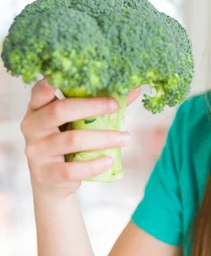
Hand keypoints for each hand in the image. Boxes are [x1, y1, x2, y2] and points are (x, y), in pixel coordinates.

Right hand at [20, 78, 140, 198]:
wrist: (54, 182)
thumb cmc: (69, 143)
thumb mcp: (80, 122)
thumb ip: (103, 105)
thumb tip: (134, 89)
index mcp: (38, 109)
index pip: (40, 91)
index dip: (51, 81)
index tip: (69, 73)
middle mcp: (32, 127)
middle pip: (60, 110)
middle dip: (91, 106)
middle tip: (116, 105)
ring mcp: (37, 151)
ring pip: (72, 140)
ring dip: (104, 138)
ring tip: (126, 138)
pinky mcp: (47, 174)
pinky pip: (72, 169)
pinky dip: (94, 164)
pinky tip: (110, 160)